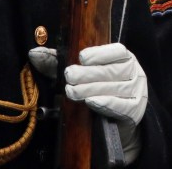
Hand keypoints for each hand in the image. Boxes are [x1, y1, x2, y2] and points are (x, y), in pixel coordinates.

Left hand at [28, 43, 147, 162]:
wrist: (118, 121)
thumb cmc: (98, 90)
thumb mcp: (80, 74)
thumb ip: (58, 62)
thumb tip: (34, 53)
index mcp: (124, 58)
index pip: (117, 51)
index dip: (100, 53)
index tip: (81, 57)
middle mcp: (134, 72)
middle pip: (113, 70)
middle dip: (89, 73)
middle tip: (69, 75)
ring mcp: (137, 91)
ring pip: (115, 87)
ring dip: (92, 89)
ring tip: (72, 91)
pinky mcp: (136, 110)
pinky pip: (122, 105)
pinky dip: (106, 103)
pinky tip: (91, 102)